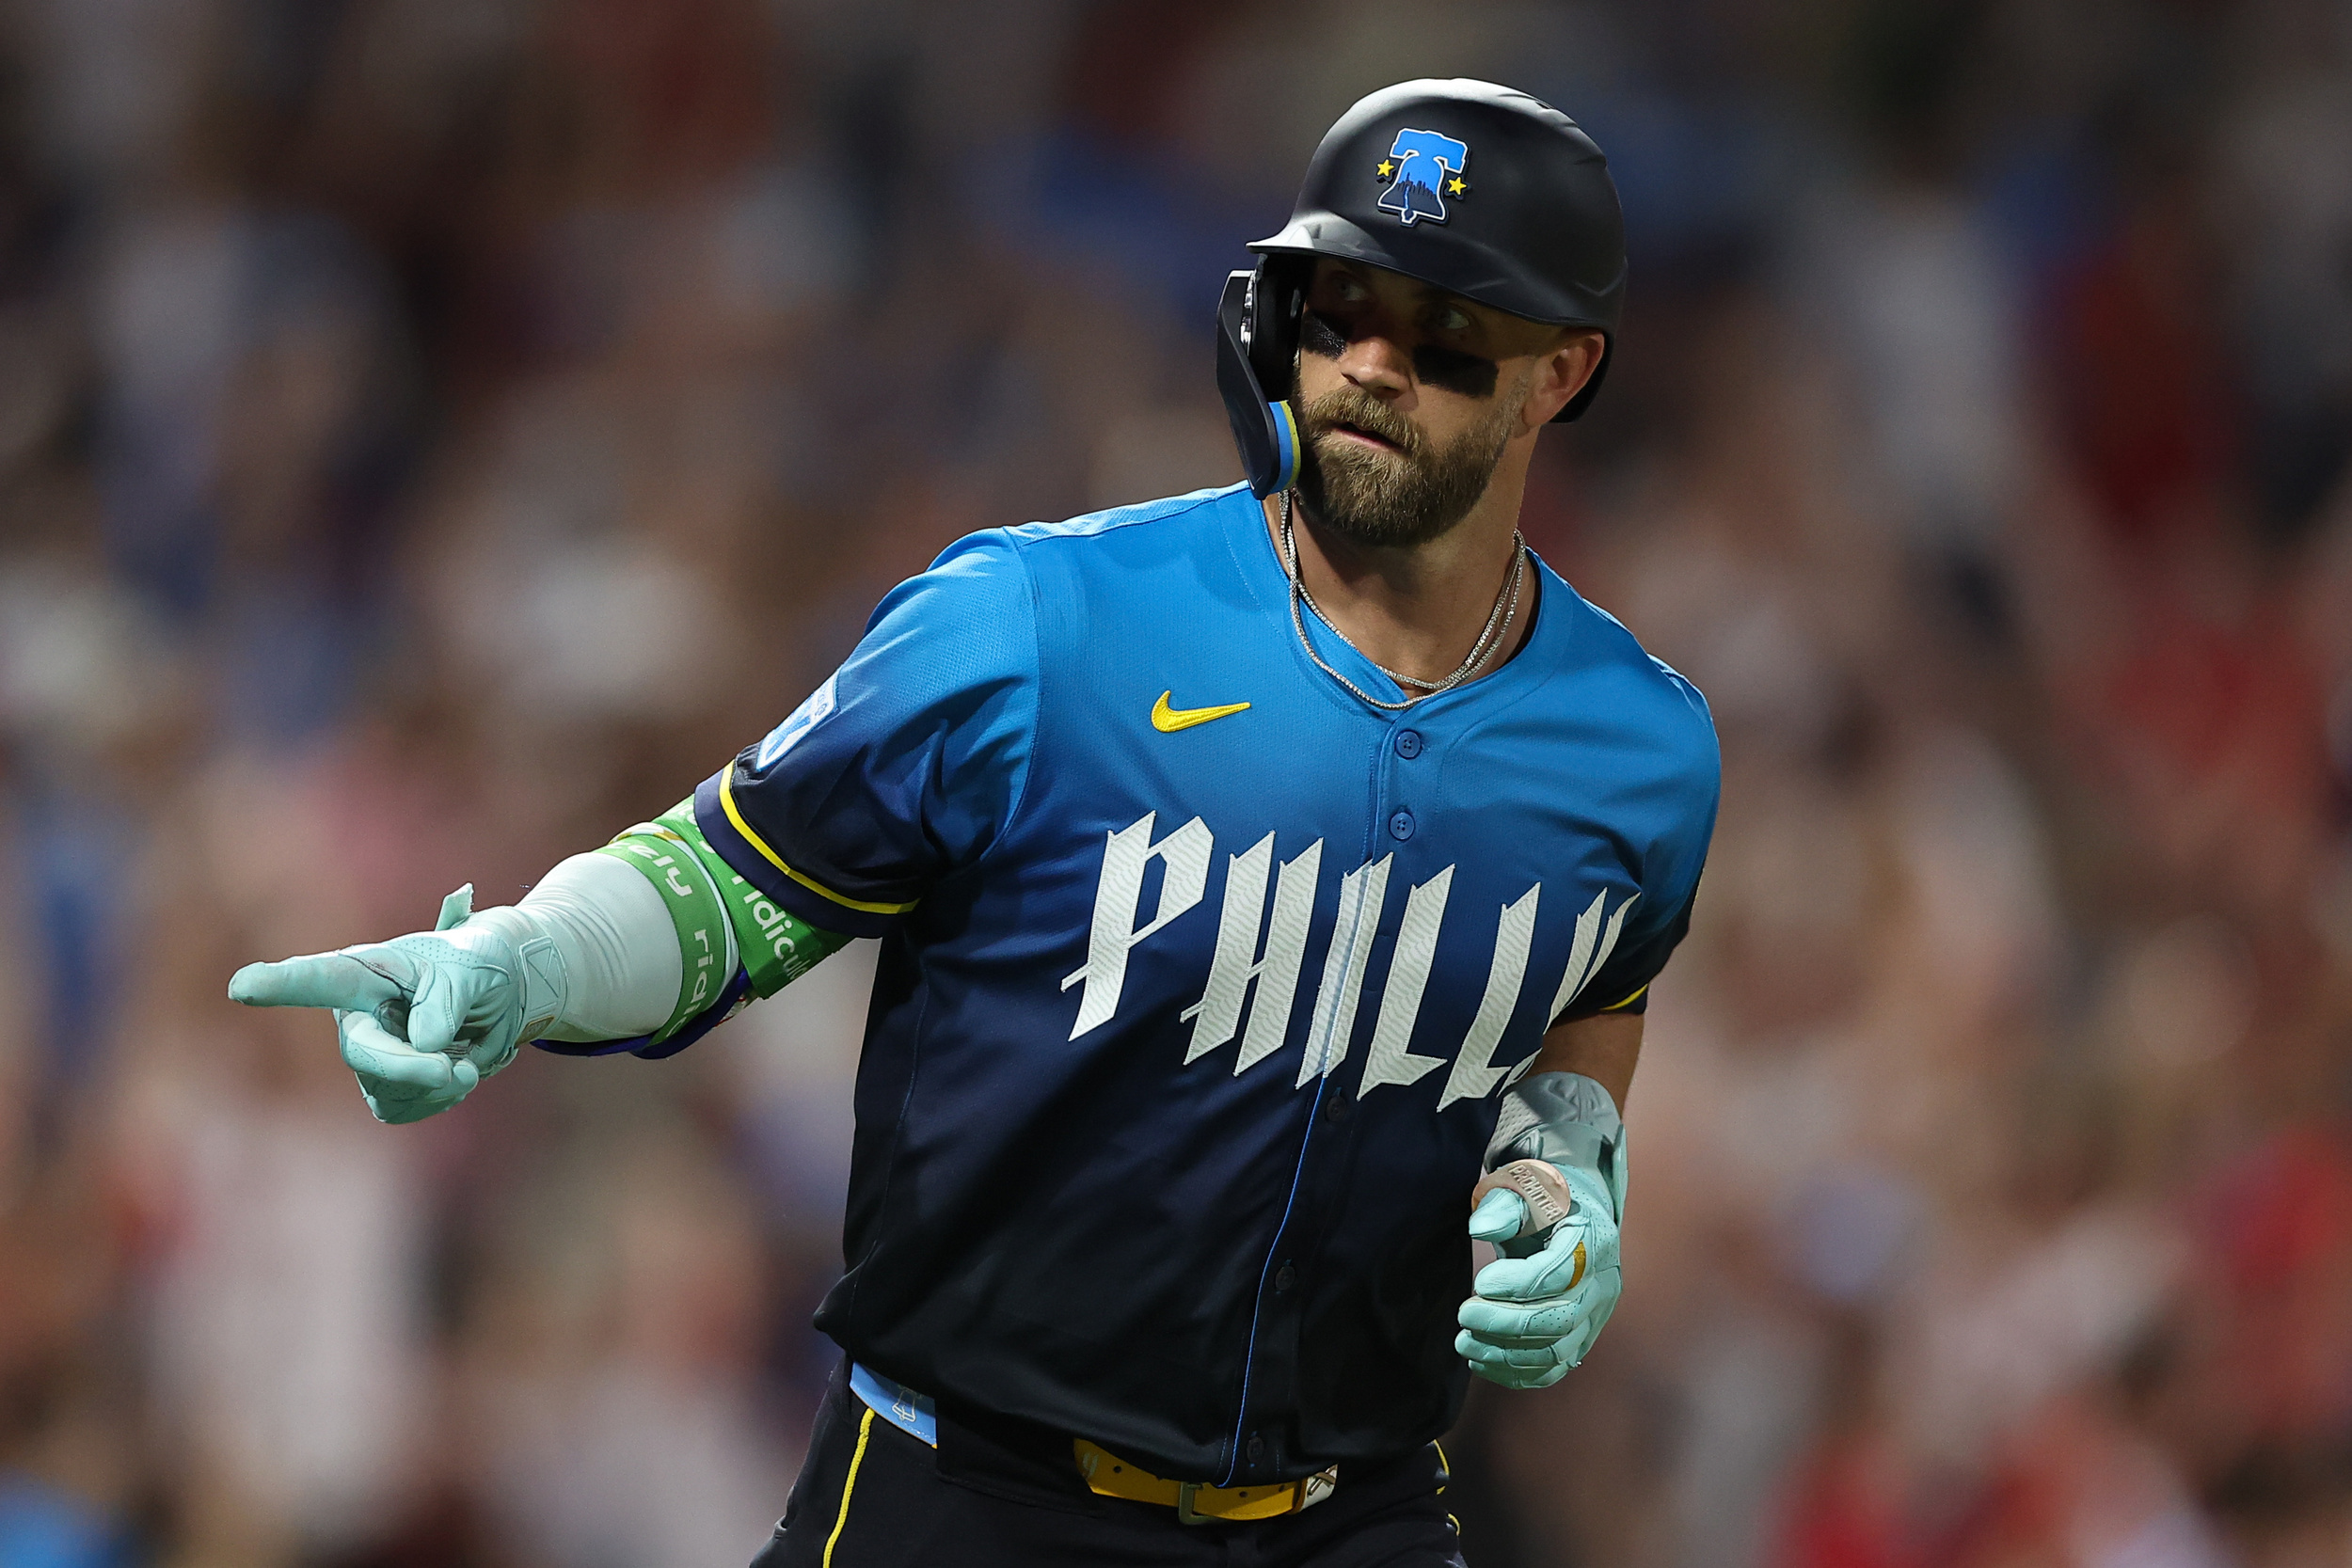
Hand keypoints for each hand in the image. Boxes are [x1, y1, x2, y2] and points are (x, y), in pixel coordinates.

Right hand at [227, 886, 561, 1122]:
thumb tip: (423, 1043)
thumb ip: (446, 1000)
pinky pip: (402, 1108)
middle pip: (361, 1052)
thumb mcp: (473, 968)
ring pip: (386, 1088)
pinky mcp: (385, 1087)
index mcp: (368, 971)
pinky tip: (456, 1076)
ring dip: (437, 1084)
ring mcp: (368, 1054)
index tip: (243, 986)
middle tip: (453, 1070)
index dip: (280, 984)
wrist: (503, 994)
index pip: (319, 978)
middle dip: (407, 1067)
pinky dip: (438, 1099)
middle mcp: (357, 1015)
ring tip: (467, 1062)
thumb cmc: (476, 966)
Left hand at [1455, 1159, 1622, 1388]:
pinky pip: (1554, 1369)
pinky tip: (1482, 1361)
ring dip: (1506, 1354)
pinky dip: (1517, 1373)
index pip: (1562, 1274)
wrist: (1572, 1215)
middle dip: (1506, 1323)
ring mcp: (1596, 1316)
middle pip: (1560, 1320)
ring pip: (1557, 1351)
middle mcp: (1603, 1284)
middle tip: (1465, 1314)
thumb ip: (1503, 1205)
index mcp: (1594, 1240)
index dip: (1518, 1284)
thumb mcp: (1525, 1188)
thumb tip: (1480, 1229)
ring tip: (1465, 1341)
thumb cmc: (1543, 1201)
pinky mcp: (1582, 1338)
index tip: (1481, 1281)